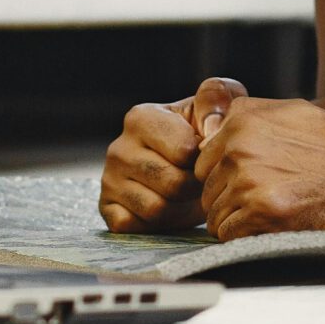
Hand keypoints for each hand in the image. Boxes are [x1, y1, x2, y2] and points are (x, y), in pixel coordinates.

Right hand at [98, 76, 245, 232]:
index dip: (204, 159)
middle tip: (196, 179)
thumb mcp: (217, 104)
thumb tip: (211, 126)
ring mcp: (108, 179)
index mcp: (141, 117)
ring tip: (182, 193)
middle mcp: (118, 147)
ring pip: (156, 208)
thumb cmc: (203, 134)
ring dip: (179, 208)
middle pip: (172, 183)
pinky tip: (163, 208)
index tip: (203, 154)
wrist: (188, 168)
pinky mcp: (106, 208)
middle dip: (194, 187)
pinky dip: (155, 225)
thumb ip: (218, 96)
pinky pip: (135, 226)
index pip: (185, 151)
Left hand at [196, 97, 324, 238]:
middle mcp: (239, 150)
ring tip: (272, 212)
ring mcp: (248, 182)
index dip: (224, 175)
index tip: (250, 181)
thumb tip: (211, 126)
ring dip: (237, 220)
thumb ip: (246, 114)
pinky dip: (246, 236)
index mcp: (241, 123)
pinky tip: (272, 226)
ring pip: (215, 214)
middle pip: (207, 189)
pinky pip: (229, 234)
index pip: (203, 161)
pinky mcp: (261, 213)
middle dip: (229, 198)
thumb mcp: (291, 111)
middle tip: (265, 199)